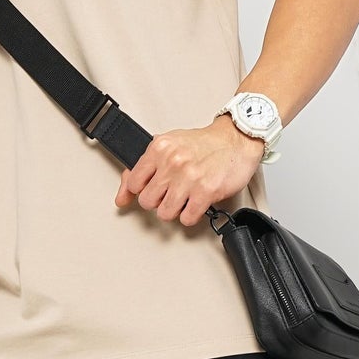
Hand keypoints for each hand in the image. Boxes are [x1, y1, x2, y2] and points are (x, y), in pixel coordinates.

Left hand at [114, 115, 264, 225]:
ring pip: (165, 213)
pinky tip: (195, 204)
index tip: (151, 189)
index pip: (133, 183)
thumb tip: (122, 196)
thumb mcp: (168, 146)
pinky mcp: (206, 191)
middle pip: (148, 201)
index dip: (142, 190)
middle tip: (171, 194)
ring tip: (184, 199)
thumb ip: (144, 169)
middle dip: (159, 201)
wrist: (237, 139)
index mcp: (159, 149)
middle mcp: (172, 162)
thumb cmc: (204, 144)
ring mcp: (189, 178)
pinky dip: (191, 215)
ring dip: (175, 210)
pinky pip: (186, 218)